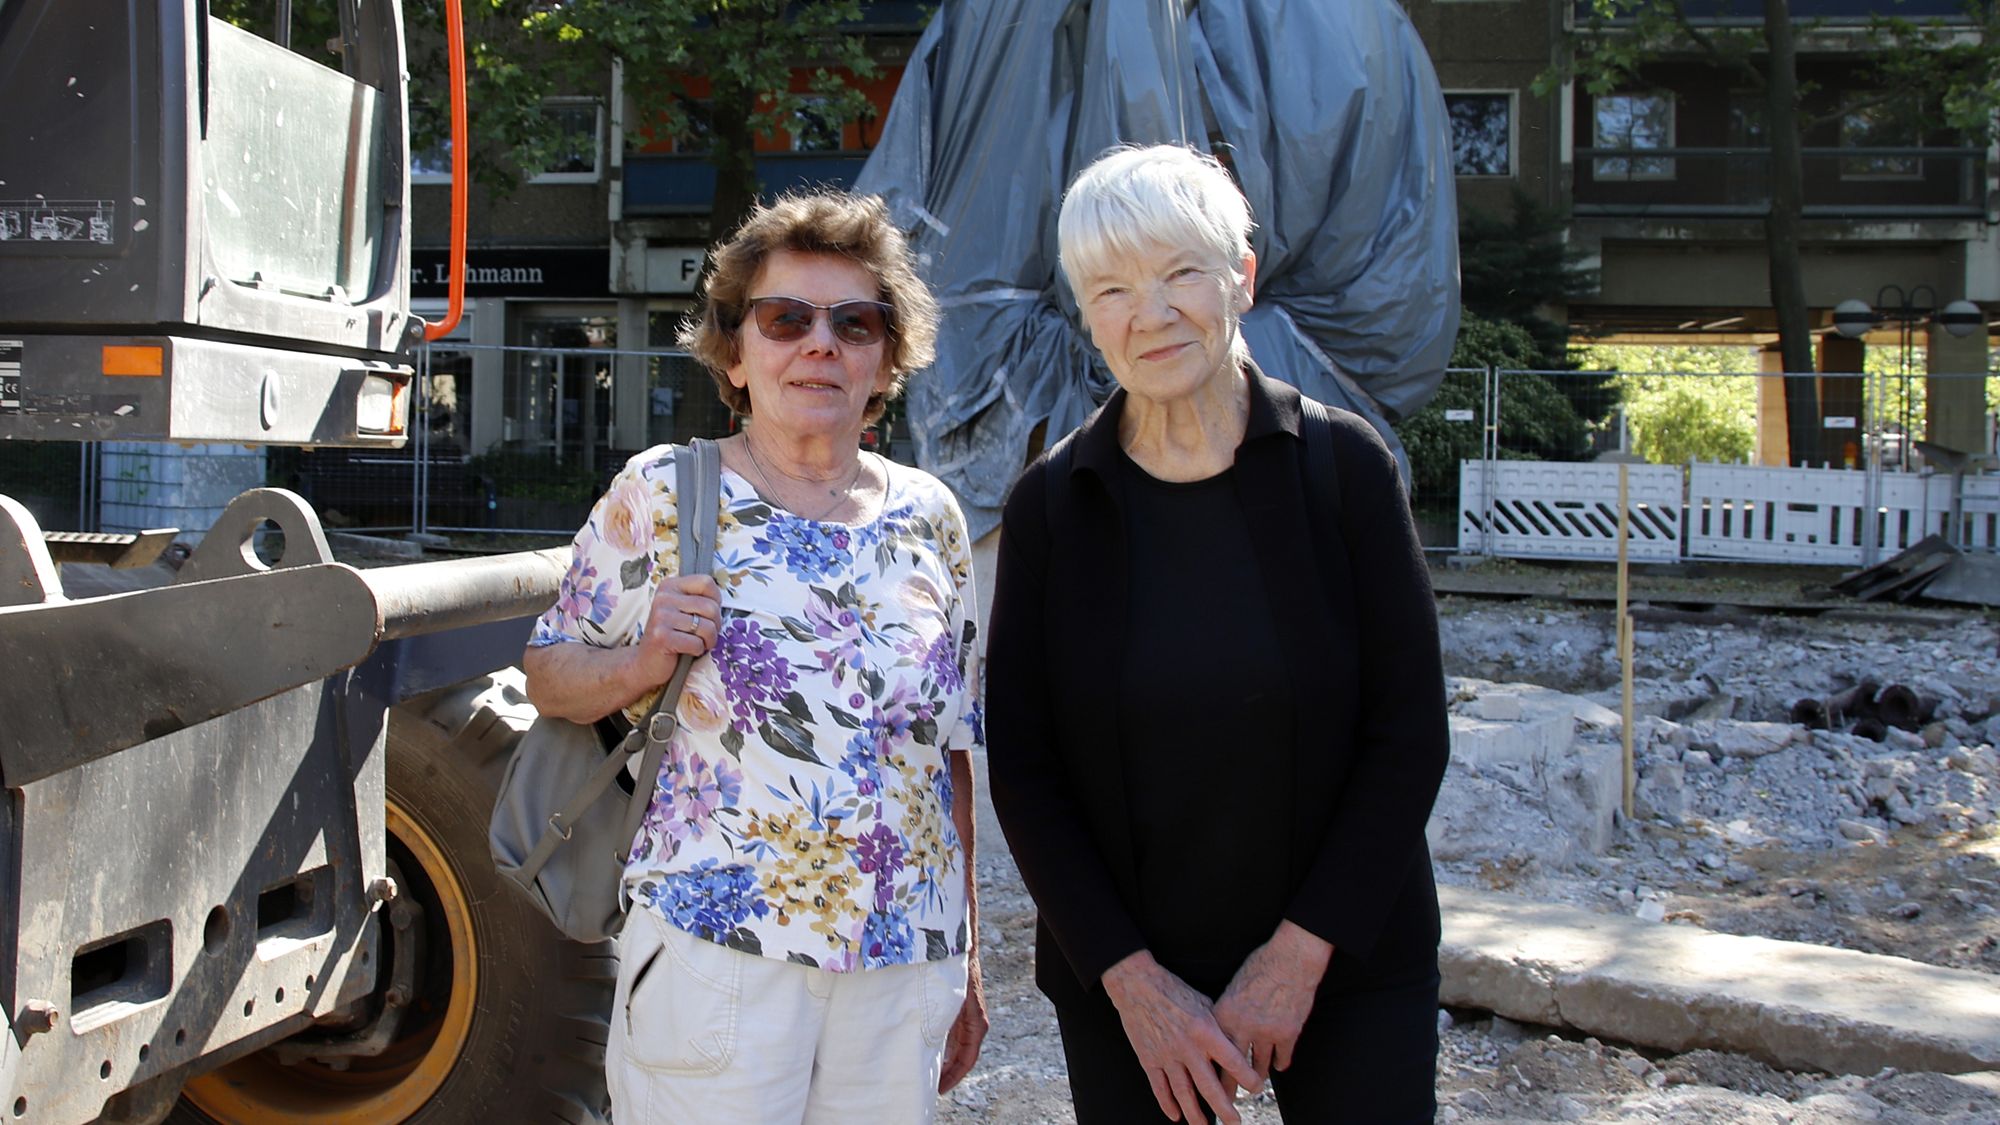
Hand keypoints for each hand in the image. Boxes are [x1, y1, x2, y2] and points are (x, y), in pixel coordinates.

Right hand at [640, 574, 721, 675]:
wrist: (645, 662)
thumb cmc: (671, 635)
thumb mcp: (682, 610)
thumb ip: (699, 599)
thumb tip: (723, 599)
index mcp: (670, 586)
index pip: (706, 582)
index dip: (716, 600)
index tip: (709, 613)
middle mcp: (663, 598)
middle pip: (710, 607)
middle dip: (715, 625)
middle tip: (706, 634)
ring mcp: (661, 617)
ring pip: (707, 627)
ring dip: (708, 640)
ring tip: (698, 643)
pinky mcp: (662, 637)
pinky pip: (697, 643)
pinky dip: (698, 650)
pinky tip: (687, 650)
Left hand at [938, 954, 988, 1092]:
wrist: (960, 948)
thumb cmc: (956, 970)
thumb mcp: (950, 999)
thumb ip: (946, 1020)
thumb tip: (933, 1043)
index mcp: (976, 1024)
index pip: (967, 1059)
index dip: (953, 1076)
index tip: (940, 1088)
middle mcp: (974, 1024)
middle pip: (962, 1058)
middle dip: (947, 1074)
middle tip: (929, 1087)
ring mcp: (967, 1019)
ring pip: (958, 1050)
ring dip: (945, 1063)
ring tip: (928, 1075)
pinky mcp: (959, 1013)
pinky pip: (953, 1039)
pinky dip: (944, 1051)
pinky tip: (929, 1055)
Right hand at [1101, 951, 1258, 1123]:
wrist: (1138, 985)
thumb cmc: (1174, 991)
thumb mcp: (1204, 1003)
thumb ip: (1218, 1027)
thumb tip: (1232, 1045)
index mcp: (1205, 1031)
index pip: (1232, 1061)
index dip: (1247, 1078)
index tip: (1256, 1087)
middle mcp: (1187, 1047)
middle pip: (1208, 1086)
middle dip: (1224, 1107)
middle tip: (1235, 1122)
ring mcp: (1166, 1055)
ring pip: (1183, 1092)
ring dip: (1195, 1113)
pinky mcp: (1148, 1059)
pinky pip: (1159, 1087)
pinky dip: (1167, 1104)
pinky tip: (1175, 1115)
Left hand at [1212, 921, 1332, 1086]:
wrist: (1290, 958)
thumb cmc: (1259, 967)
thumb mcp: (1232, 988)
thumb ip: (1226, 1014)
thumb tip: (1219, 1034)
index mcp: (1223, 1015)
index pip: (1211, 1052)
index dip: (1208, 1071)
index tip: (1205, 1083)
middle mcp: (1242, 1027)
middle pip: (1231, 1070)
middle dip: (1228, 1090)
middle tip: (1226, 1101)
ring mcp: (1266, 1033)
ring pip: (1258, 1069)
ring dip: (1256, 1077)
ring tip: (1253, 1083)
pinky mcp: (1288, 1035)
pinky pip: (1282, 1059)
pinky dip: (1280, 1063)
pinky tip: (1278, 1065)